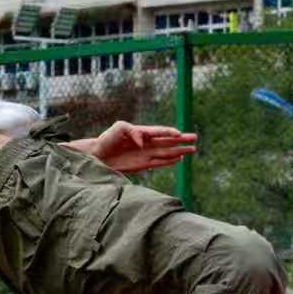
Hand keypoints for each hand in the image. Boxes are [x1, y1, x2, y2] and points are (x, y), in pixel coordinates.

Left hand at [76, 122, 196, 173]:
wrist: (98, 156)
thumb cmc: (107, 139)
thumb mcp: (118, 128)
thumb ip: (132, 131)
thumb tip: (142, 142)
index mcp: (142, 132)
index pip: (160, 132)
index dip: (170, 133)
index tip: (180, 134)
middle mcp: (146, 143)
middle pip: (168, 141)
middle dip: (181, 140)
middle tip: (194, 138)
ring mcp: (145, 154)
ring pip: (167, 152)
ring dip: (179, 151)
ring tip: (192, 149)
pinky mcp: (142, 164)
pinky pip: (159, 162)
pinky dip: (169, 161)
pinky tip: (179, 159)